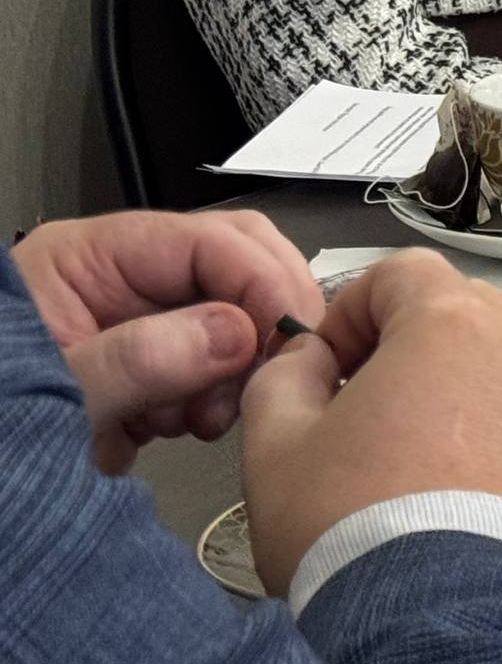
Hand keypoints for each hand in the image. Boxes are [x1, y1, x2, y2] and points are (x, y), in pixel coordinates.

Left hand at [13, 210, 321, 472]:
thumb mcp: (54, 391)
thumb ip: (141, 358)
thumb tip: (238, 333)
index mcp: (88, 258)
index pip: (207, 240)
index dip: (258, 282)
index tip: (285, 337)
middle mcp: (121, 279)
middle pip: (234, 259)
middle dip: (263, 312)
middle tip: (276, 367)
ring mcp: (139, 321)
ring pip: (235, 311)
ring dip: (243, 361)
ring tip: (210, 414)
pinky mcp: (150, 367)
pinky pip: (216, 360)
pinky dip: (221, 392)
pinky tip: (192, 423)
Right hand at [240, 248, 501, 595]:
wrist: (438, 620)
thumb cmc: (357, 532)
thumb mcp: (275, 446)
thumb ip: (283, 376)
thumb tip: (305, 358)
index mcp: (448, 326)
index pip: (403, 272)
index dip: (355, 309)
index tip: (330, 361)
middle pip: (464, 316)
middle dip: (412, 351)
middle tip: (368, 411)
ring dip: (462, 404)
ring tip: (416, 469)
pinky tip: (466, 503)